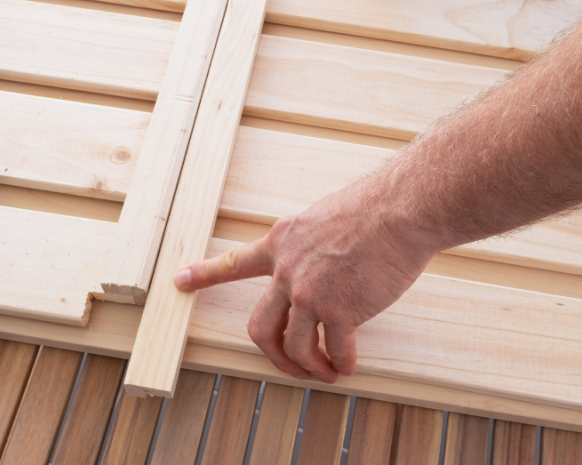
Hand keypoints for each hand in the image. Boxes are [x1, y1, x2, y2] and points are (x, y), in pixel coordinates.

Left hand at [174, 180, 435, 382]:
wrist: (400, 209)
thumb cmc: (373, 209)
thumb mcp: (323, 218)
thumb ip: (309, 247)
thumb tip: (318, 269)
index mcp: (283, 241)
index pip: (235, 262)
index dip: (205, 274)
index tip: (180, 281)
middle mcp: (287, 269)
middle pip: (261, 326)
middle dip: (272, 354)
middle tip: (287, 365)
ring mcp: (310, 292)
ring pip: (295, 346)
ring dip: (310, 367)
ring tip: (326, 372)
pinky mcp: (340, 310)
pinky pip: (335, 350)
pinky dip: (342, 363)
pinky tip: (349, 364)